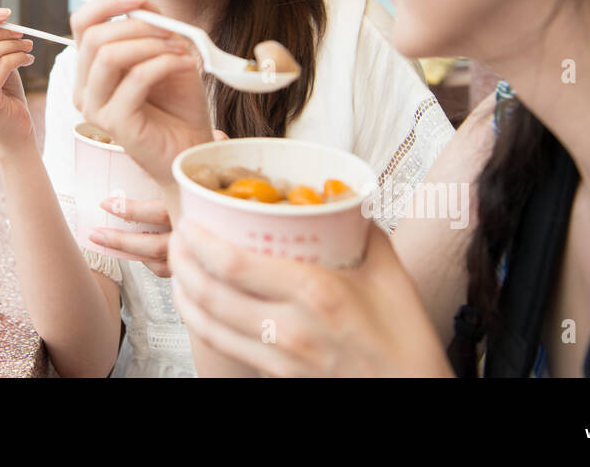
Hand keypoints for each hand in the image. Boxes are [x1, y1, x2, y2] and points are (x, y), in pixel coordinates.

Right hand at [70, 0, 214, 188]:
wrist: (193, 144)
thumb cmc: (177, 102)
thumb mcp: (164, 50)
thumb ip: (146, 22)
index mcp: (90, 68)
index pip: (81, 24)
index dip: (106, 4)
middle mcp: (84, 88)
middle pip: (93, 37)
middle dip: (137, 26)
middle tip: (171, 30)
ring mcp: (95, 108)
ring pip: (108, 56)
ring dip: (150, 44)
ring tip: (180, 49)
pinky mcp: (115, 124)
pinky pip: (136, 79)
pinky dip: (164, 63)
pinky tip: (187, 65)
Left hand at [90, 130, 227, 276]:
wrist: (259, 212)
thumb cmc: (241, 183)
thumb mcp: (228, 162)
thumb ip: (216, 147)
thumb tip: (215, 136)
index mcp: (196, 207)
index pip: (158, 214)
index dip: (131, 211)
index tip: (107, 203)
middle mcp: (196, 234)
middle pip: (154, 245)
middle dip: (121, 241)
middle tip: (96, 232)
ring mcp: (197, 252)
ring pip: (157, 259)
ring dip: (127, 253)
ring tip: (101, 242)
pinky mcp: (198, 262)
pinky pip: (169, 269)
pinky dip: (151, 264)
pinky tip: (136, 256)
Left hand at [168, 220, 454, 376]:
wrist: (413, 392)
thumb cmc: (405, 336)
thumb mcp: (388, 271)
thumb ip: (357, 228)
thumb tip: (335, 198)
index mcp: (317, 292)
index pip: (236, 264)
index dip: (200, 242)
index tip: (189, 220)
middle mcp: (290, 327)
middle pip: (212, 292)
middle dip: (182, 261)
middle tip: (176, 235)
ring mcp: (280, 356)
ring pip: (209, 322)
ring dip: (183, 291)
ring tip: (178, 265)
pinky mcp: (277, 375)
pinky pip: (224, 345)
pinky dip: (199, 321)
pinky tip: (195, 303)